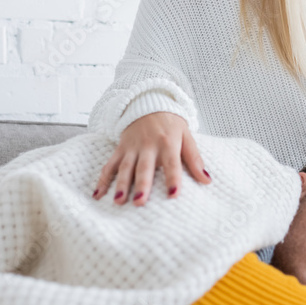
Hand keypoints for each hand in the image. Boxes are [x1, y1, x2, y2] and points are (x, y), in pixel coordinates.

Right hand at [92, 111, 210, 205]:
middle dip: (142, 185)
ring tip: (118, 201)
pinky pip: (110, 164)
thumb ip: (195, 159)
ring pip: (125, 167)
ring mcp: (132, 147)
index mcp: (168, 143)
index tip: (173, 195)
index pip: (172, 163)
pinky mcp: (120, 148)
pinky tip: (98, 194)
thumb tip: (207, 180)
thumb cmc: (171, 123)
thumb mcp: (186, 136)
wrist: (149, 102)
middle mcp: (148, 146)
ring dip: (121, 184)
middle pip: (144, 167)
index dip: (173, 179)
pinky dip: (103, 179)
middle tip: (139, 202)